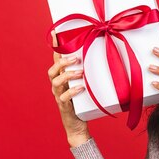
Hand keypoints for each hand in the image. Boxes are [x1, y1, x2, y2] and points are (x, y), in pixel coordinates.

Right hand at [48, 30, 90, 147]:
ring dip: (68, 75)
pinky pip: (65, 97)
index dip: (55, 46)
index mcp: (61, 78)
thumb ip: (91, 72)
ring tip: (80, 72)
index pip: (55, 59)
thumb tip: (106, 55)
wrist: (79, 126)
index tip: (56, 32)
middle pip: (52, 70)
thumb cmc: (84, 103)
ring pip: (56, 82)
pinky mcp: (64, 106)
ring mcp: (59, 96)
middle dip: (62, 62)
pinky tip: (82, 88)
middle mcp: (57, 86)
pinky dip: (73, 91)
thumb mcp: (87, 84)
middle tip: (75, 58)